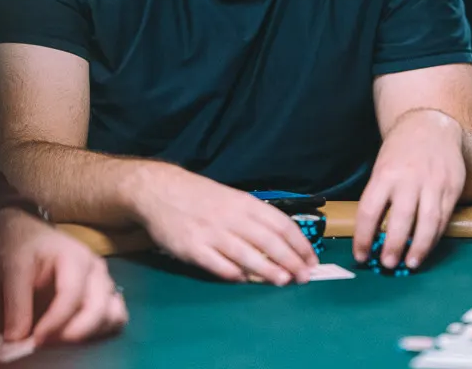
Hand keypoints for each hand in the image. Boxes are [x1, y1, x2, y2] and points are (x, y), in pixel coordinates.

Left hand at [0, 209, 127, 345]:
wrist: (30, 237)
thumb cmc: (24, 248)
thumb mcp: (13, 268)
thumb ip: (16, 303)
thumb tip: (17, 338)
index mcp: (75, 256)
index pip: (72, 294)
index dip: (55, 321)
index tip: (35, 339)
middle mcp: (96, 270)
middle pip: (98, 309)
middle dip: (72, 333)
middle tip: (45, 342)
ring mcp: (105, 283)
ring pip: (114, 317)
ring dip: (89, 335)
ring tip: (60, 338)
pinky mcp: (107, 297)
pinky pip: (116, 320)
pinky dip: (99, 333)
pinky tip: (74, 333)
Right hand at [131, 164, 318, 284]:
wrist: (159, 190)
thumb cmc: (200, 197)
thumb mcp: (232, 199)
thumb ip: (253, 219)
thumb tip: (280, 245)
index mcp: (245, 203)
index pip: (281, 224)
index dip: (299, 244)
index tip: (311, 260)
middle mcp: (231, 217)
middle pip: (269, 241)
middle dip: (291, 260)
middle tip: (305, 277)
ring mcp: (211, 233)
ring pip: (247, 254)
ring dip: (268, 270)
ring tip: (284, 282)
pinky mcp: (192, 248)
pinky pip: (217, 265)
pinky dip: (233, 274)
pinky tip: (244, 280)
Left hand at [353, 109, 465, 270]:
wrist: (431, 126)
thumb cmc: (401, 151)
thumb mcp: (382, 167)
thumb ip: (379, 197)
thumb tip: (372, 234)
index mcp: (385, 175)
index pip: (370, 211)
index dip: (364, 237)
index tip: (360, 255)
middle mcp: (409, 180)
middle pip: (400, 219)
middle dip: (393, 245)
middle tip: (386, 264)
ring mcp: (433, 184)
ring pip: (427, 221)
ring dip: (419, 247)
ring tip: (410, 263)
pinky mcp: (451, 188)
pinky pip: (444, 217)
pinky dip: (435, 236)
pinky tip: (427, 247)